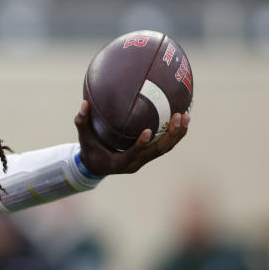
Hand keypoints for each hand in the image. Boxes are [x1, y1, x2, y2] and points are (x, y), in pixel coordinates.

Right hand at [75, 100, 189, 174]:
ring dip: (177, 134)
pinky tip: (181, 119)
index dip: (141, 145)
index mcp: (120, 163)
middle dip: (170, 135)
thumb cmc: (90, 151)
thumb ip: (82, 122)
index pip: (133, 154)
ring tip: (186, 116)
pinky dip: (174, 134)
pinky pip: (164, 145)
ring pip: (165, 149)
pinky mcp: (149, 155)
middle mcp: (135, 163)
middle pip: (158, 151)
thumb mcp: (84, 139)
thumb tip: (84, 103)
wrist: (96, 166)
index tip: (148, 131)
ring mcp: (144, 159)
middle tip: (178, 116)